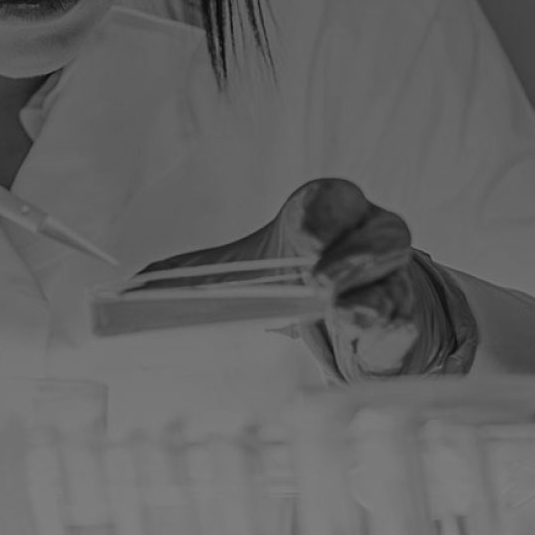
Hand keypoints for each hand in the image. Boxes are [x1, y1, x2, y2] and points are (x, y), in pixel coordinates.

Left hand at [141, 178, 476, 378]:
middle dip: (352, 256)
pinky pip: (406, 324)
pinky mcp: (406, 322)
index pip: (335, 197)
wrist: (348, 310)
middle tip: (319, 281)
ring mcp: (396, 278)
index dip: (323, 215)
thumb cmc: (294, 273)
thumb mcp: (245, 268)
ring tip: (341, 312)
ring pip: (396, 281)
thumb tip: (128, 292)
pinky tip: (360, 337)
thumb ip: (195, 277)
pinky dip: (385, 331)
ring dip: (369, 298)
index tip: (301, 237)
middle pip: (382, 233)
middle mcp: (372, 236)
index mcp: (330, 209)